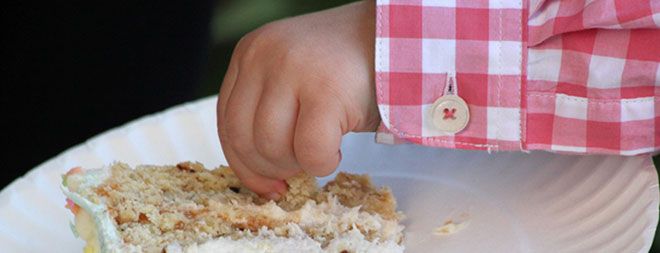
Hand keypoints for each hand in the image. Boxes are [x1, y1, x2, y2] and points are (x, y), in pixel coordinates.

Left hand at [217, 1, 378, 198]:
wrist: (394, 40)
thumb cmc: (345, 68)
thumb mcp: (291, 76)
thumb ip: (267, 111)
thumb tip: (258, 176)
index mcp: (249, 53)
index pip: (226, 121)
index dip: (243, 163)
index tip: (265, 183)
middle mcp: (265, 56)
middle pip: (243, 138)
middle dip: (270, 168)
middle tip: (297, 171)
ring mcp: (293, 70)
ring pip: (272, 148)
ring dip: (298, 164)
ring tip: (320, 151)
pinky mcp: (325, 90)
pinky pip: (310, 151)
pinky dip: (323, 163)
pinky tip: (337, 150)